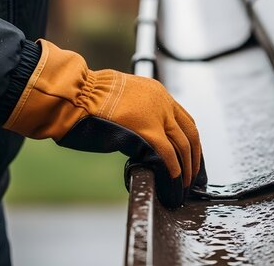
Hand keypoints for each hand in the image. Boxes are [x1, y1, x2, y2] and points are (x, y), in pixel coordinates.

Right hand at [3, 40, 204, 207]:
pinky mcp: (148, 129)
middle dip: (194, 154)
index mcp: (157, 92)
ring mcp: (157, 114)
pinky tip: (175, 176)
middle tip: (193, 172)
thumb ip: (139, 113)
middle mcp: (162, 101)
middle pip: (190, 131)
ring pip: (184, 143)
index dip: (190, 139)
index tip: (190, 153)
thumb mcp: (123, 98)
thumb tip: (144, 136)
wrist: (78, 93)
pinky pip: (168, 151)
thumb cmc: (90, 98)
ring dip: (188, 164)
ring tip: (185, 180)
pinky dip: (174, 166)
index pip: (184, 118)